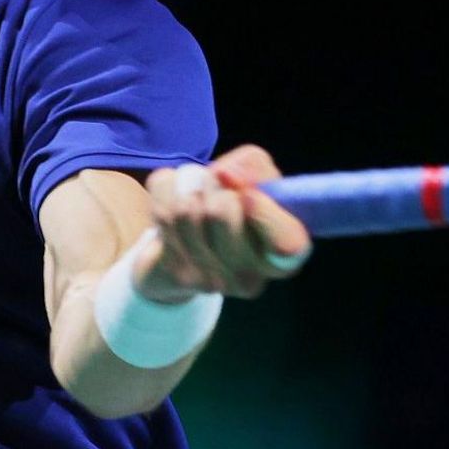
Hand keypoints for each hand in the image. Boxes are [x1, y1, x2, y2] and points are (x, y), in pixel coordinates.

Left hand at [137, 144, 312, 300]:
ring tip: (194, 196)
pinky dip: (165, 193)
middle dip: (214, 186)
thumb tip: (226, 175)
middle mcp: (252, 278)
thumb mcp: (257, 178)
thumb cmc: (233, 205)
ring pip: (186, 210)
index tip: (248, 194)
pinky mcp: (177, 274)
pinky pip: (161, 211)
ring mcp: (212, 281)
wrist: (184, 244)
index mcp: (285, 257)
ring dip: (187, 188)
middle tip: (216, 191)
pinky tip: (172, 208)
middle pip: (223, 213)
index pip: (286, 244)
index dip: (264, 213)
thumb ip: (254, 166)